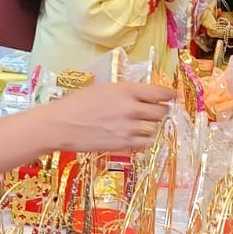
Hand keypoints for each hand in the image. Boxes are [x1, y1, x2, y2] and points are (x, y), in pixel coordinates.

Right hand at [44, 81, 174, 152]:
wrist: (61, 124)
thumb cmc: (77, 103)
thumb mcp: (103, 89)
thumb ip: (125, 92)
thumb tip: (142, 96)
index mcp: (127, 90)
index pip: (160, 92)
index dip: (169, 94)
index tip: (171, 96)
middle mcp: (132, 109)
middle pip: (161, 111)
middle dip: (162, 110)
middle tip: (159, 110)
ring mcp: (129, 128)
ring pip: (155, 128)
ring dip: (153, 125)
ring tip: (146, 123)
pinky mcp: (124, 144)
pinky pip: (146, 143)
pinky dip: (146, 139)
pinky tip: (139, 135)